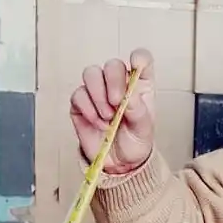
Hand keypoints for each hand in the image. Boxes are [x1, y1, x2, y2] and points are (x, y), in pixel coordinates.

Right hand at [70, 49, 155, 175]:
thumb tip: (130, 96)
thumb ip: (139, 112)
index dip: (139, 58)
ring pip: (91, 73)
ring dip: (98, 95)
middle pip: (113, 65)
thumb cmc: (135, 142)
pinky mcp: (81, 103)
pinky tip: (98, 123)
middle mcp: (118, 84)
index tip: (136, 65)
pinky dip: (88, 109)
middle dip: (114, 81)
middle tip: (117, 103)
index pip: (141, 60)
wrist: (118, 164)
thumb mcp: (144, 129)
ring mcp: (98, 92)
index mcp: (140, 85)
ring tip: (108, 117)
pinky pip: (78, 94)